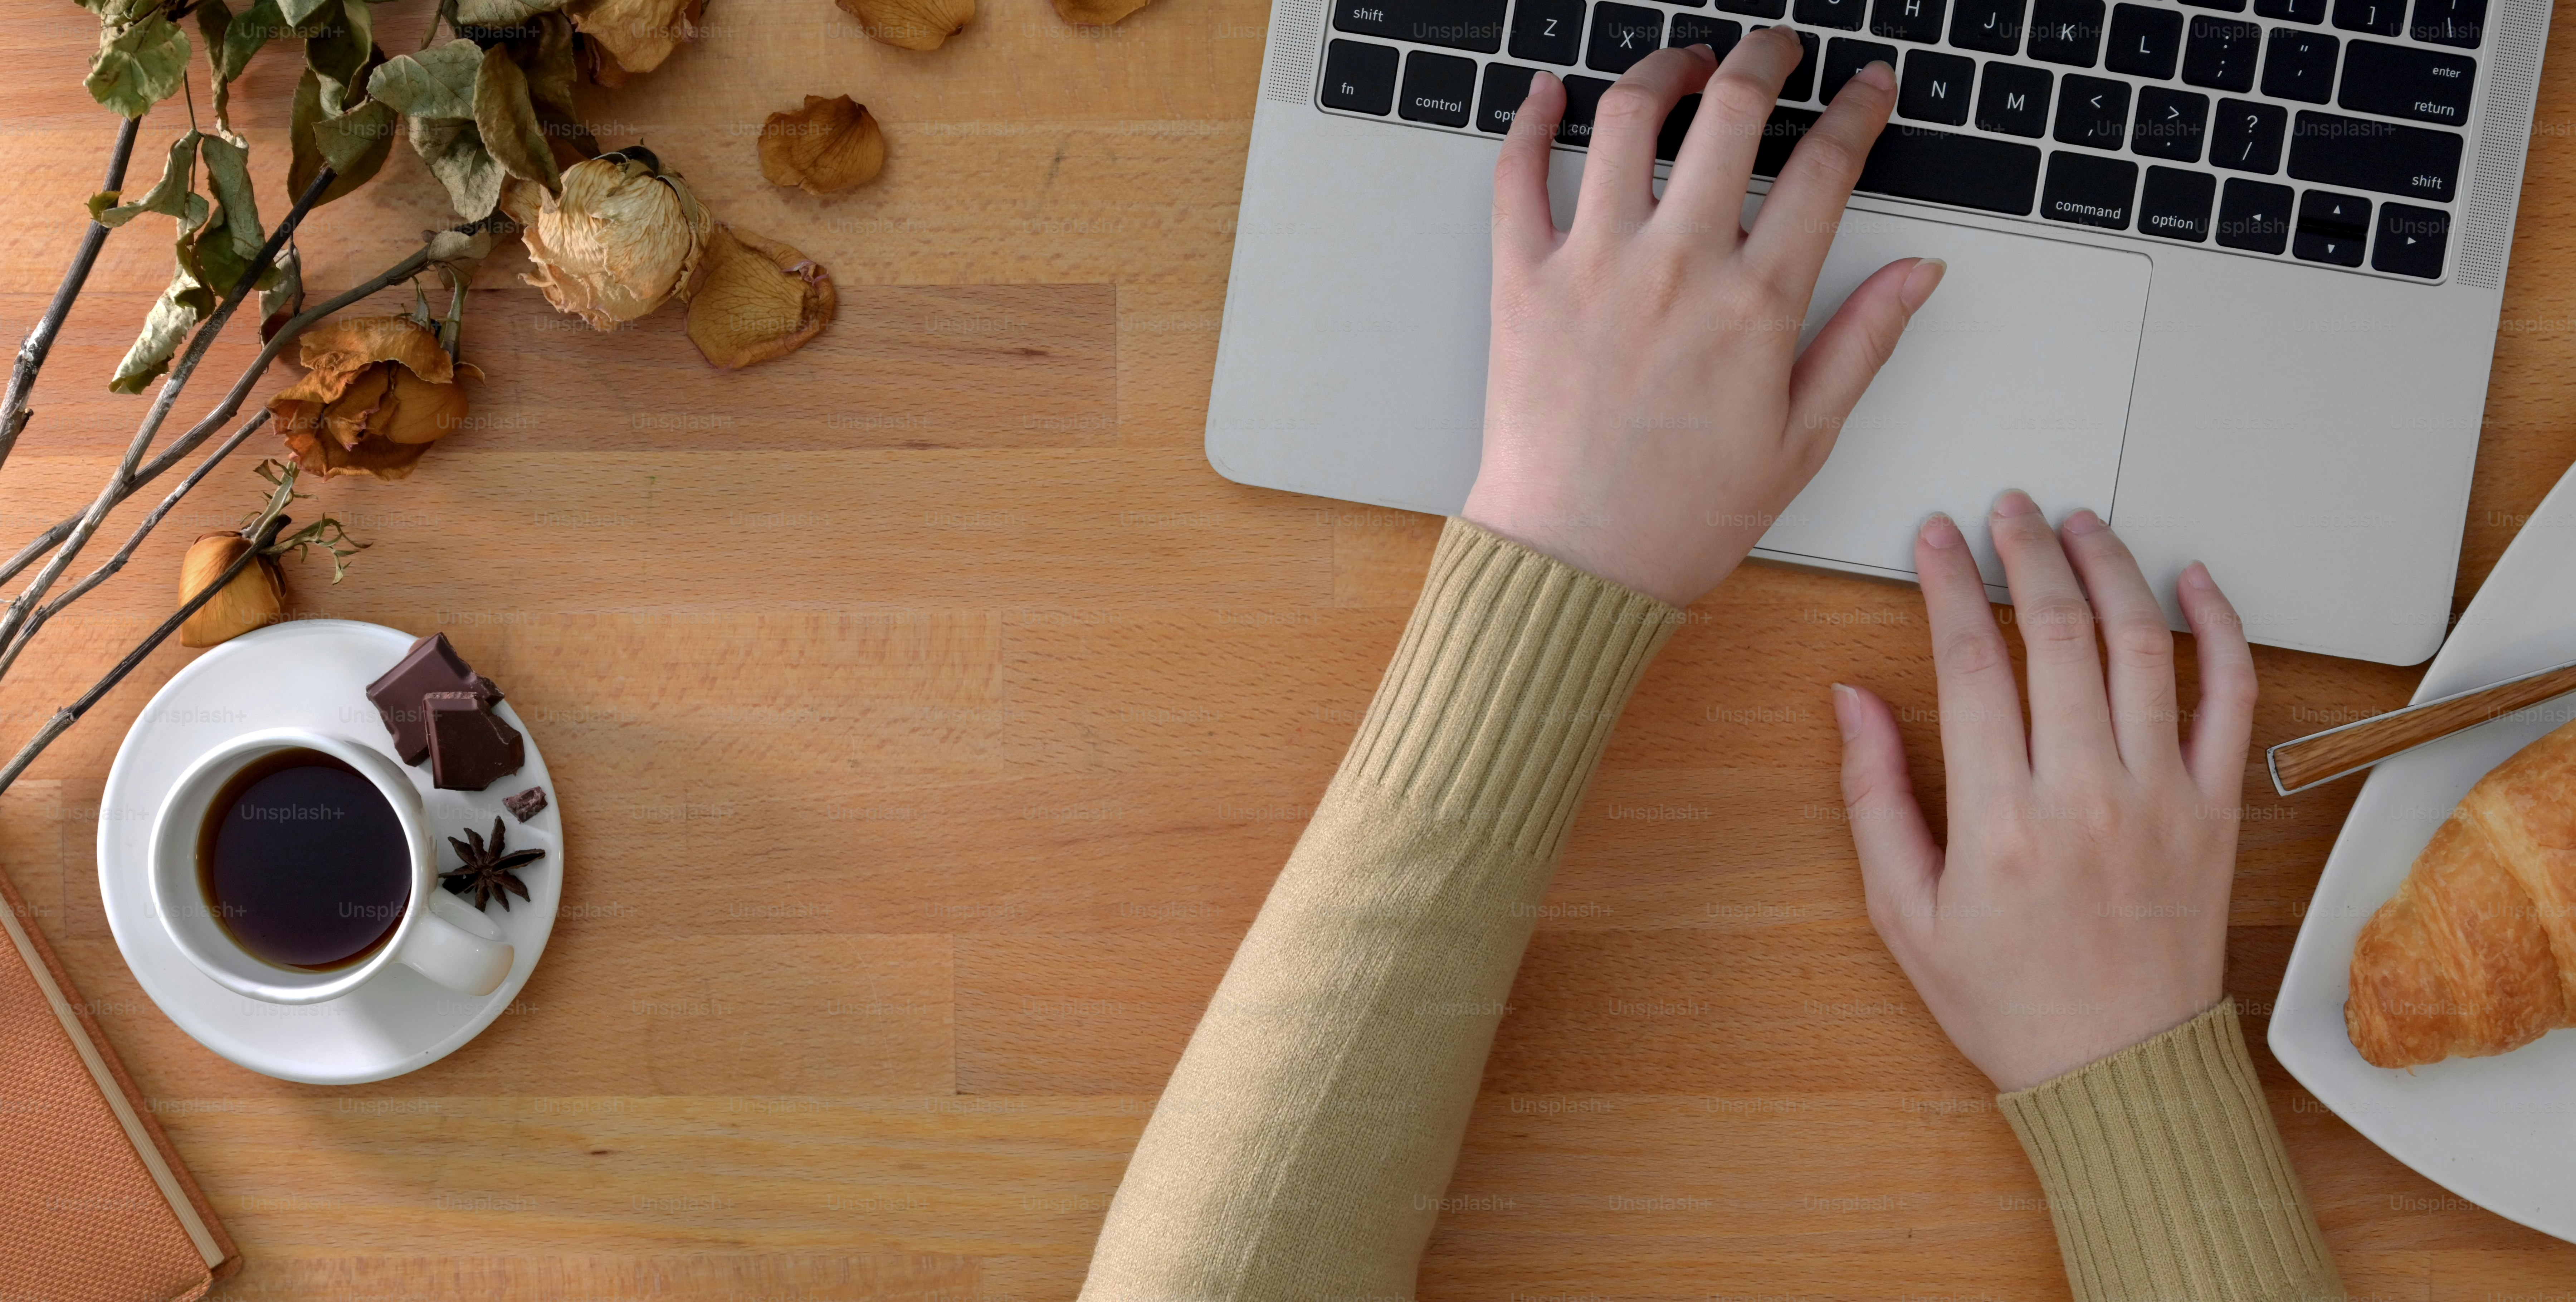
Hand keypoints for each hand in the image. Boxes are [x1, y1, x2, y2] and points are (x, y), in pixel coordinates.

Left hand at [1460, 34, 1946, 607]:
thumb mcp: (1803, 439)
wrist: (1576, 564)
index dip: (1856, 111)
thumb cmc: (1684, 514)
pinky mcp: (1523, 282)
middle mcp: (1676, 267)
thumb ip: (1863, 342)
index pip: (1823, 168)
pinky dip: (1532, 120)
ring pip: (1627, 119)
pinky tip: (1549, 93)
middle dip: (1764, 58)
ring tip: (1684, 63)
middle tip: (1775, 49)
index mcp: (1756, 304)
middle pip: (1728, 112)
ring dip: (1661, 70)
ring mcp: (1593, 266)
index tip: (1867, 89)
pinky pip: (1518, 176)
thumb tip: (1919, 273)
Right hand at [1833, 492, 2257, 1092]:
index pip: (1970, 660)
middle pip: (2056, 631)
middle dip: (2026, 552)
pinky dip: (2220, 628)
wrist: (2119, 1069)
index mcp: (1999, 819)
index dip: (1949, 583)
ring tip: (2081, 526)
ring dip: (2111, 567)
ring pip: (2143, 643)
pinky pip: (2232, 697)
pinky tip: (2195, 583)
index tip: (1936, 539)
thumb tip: (1853, 700)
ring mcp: (2162, 796)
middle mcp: (2086, 794)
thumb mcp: (1904, 911)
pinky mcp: (2218, 809)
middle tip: (2007, 512)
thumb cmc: (2007, 999)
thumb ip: (1874, 797)